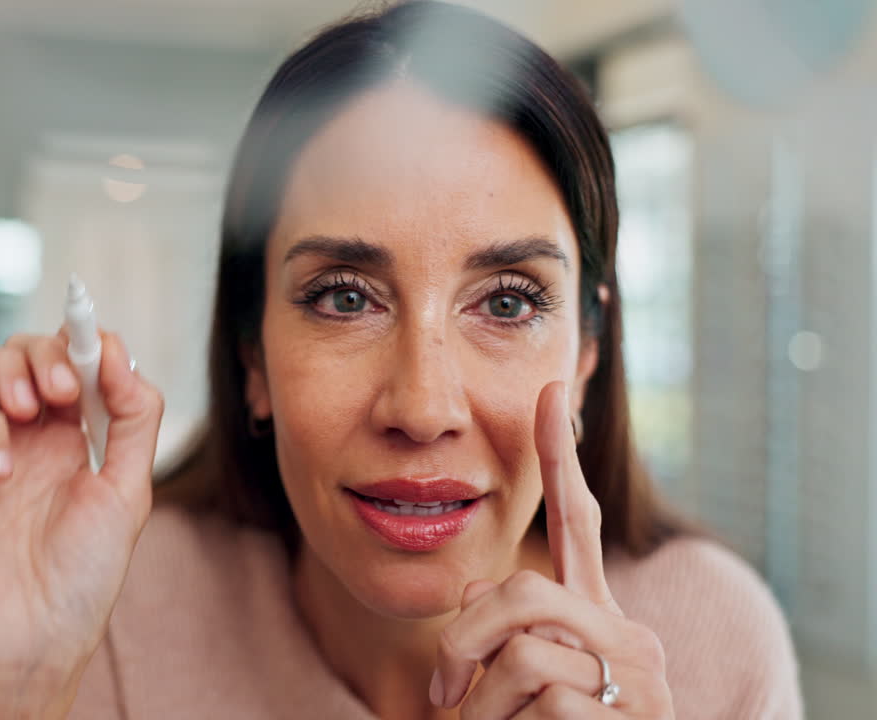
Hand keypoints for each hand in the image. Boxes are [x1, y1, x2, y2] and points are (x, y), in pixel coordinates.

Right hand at [0, 329, 162, 711]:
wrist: (24, 641)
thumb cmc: (81, 578)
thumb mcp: (127, 494)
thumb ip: (134, 420)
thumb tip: (119, 352)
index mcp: (76, 439)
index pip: (76, 363)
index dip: (85, 343)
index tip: (96, 341)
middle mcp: (29, 436)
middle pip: (28, 353)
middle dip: (48, 353)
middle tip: (65, 390)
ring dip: (12, 371)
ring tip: (33, 410)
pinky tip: (3, 469)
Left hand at [429, 381, 672, 717]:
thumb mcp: (522, 682)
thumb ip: (510, 629)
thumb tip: (475, 579)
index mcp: (596, 616)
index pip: (579, 522)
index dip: (560, 458)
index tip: (549, 387)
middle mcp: (625, 634)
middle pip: (523, 591)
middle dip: (464, 640)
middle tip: (442, 695)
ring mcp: (634, 676)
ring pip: (522, 647)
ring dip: (477, 703)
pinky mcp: (624, 714)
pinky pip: (536, 699)